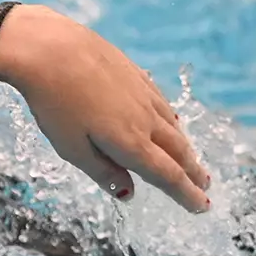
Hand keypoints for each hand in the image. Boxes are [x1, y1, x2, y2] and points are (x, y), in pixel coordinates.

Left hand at [0, 5, 211, 212]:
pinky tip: (172, 121)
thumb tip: (129, 194)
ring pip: (172, 126)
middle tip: (204, 186)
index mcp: (130, 143)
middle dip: (192, 172)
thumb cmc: (54, 102)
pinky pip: (161, 103)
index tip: (201, 206)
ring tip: (191, 160)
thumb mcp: (71, 148)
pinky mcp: (135, 73)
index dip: (185, 194)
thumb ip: (103, 172)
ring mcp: (142, 93)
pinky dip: (171, 119)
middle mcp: (145, 119)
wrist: (50, 48)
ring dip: (185, 147)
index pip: (166, 175)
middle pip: (177, 151)